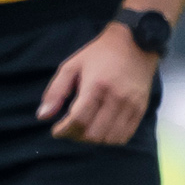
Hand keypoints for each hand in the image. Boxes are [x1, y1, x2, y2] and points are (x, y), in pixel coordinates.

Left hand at [39, 23, 157, 144]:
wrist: (136, 43)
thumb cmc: (99, 54)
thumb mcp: (72, 66)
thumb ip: (56, 91)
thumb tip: (43, 116)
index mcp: (96, 85)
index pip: (79, 119)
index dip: (64, 130)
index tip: (56, 131)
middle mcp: (116, 97)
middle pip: (94, 133)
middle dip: (77, 136)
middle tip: (70, 130)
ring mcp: (131, 105)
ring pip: (109, 138)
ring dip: (93, 140)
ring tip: (85, 131)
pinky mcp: (141, 109)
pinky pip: (125, 135)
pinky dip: (110, 139)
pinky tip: (102, 130)